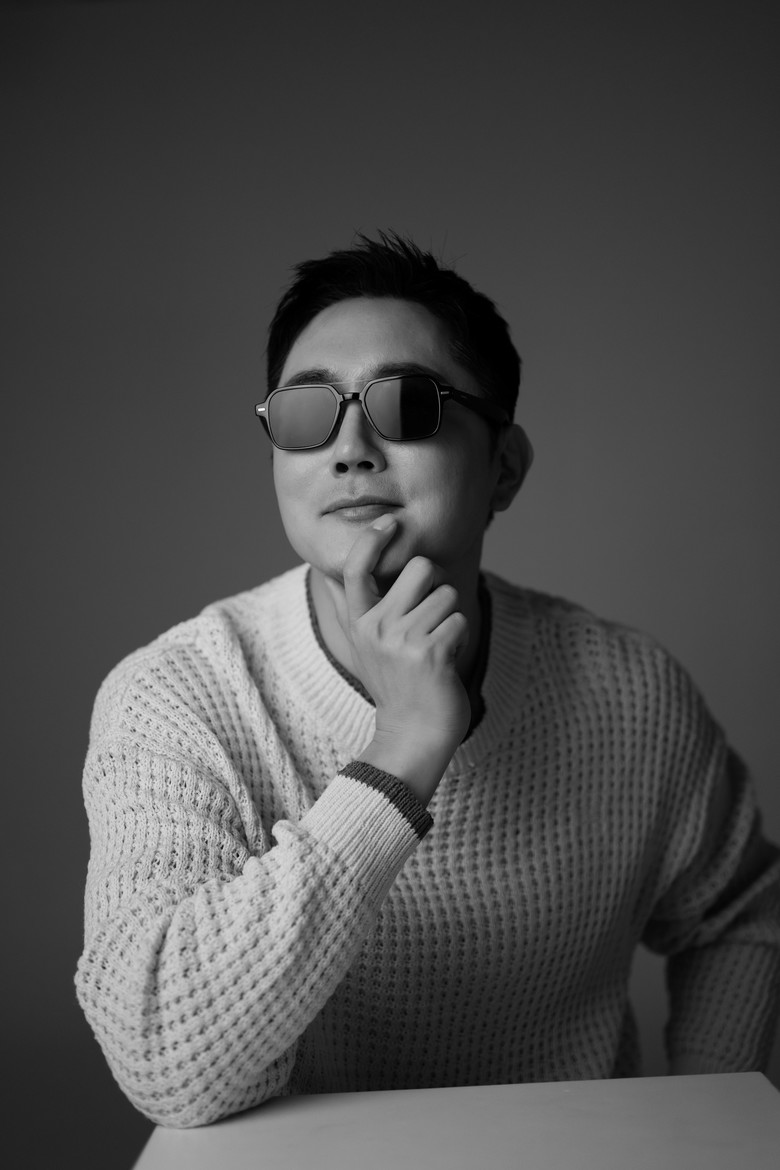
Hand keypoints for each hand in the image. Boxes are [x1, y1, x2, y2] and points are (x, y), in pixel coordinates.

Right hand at [340, 514, 470, 804]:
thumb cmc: (399, 686)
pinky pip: (460, 620)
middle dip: (436, 585)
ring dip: (451, 618)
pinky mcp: (429, 653)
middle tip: (431, 617)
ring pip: (447, 595)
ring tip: (437, 648)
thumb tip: (347, 573)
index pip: (358, 569)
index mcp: (360, 623)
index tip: (388, 524)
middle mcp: (375, 628)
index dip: (372, 541)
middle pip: (421, 567)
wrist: (413, 735)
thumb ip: (364, 610)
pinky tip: (446, 662)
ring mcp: (401, 640)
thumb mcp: (370, 647)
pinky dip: (460, 638)